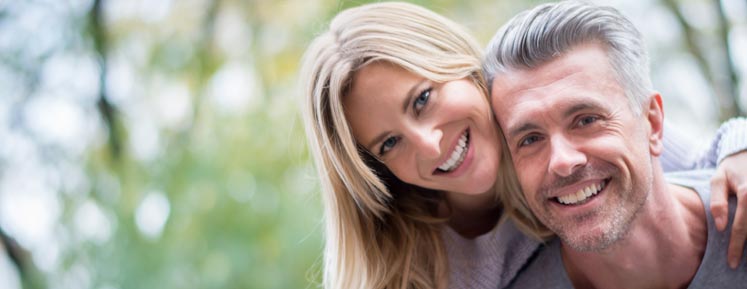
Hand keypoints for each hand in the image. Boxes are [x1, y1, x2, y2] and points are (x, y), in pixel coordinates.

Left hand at [710, 150, 746, 268]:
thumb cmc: (732, 168)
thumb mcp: (718, 179)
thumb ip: (717, 201)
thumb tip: (721, 227)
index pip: (741, 226)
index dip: (736, 246)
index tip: (730, 262)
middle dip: (746, 248)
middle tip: (736, 264)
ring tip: (744, 257)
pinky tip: (746, 239)